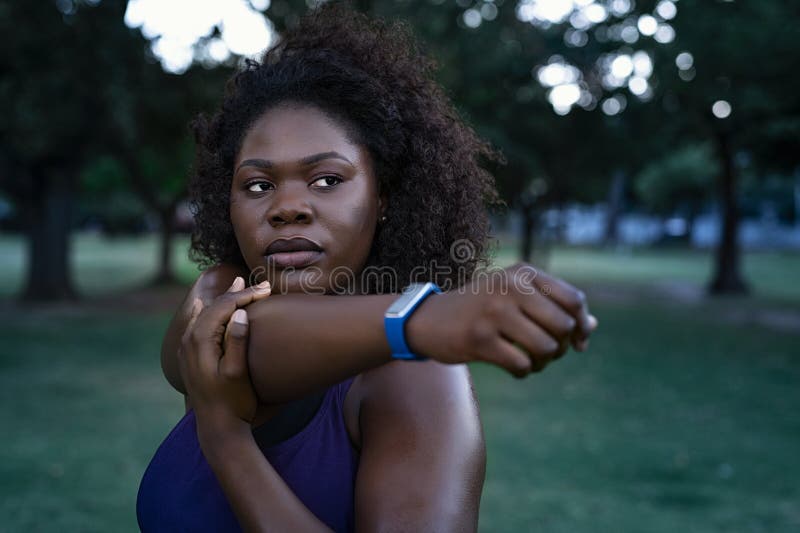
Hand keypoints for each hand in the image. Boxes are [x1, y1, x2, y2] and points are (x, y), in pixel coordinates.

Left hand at [178, 276, 270, 432]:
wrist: (217, 429)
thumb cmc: (233, 402)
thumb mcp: (238, 373)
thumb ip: (236, 342)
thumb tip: (239, 313)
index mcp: (200, 341)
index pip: (224, 307)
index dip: (246, 295)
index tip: (266, 289)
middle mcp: (188, 341)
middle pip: (213, 307)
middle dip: (237, 294)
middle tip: (260, 285)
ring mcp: (186, 349)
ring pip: (204, 313)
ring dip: (224, 300)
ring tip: (237, 285)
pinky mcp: (188, 356)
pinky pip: (197, 324)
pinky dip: (209, 312)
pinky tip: (205, 305)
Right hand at [407, 263, 597, 377]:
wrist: (430, 319)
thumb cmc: (481, 309)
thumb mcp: (515, 298)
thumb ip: (553, 308)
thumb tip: (591, 328)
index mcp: (522, 273)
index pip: (573, 300)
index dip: (581, 325)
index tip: (577, 341)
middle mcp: (510, 286)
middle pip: (563, 325)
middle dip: (561, 347)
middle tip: (548, 353)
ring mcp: (494, 311)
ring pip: (545, 348)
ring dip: (543, 363)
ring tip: (532, 362)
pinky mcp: (479, 338)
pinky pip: (522, 365)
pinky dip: (524, 372)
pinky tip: (516, 369)